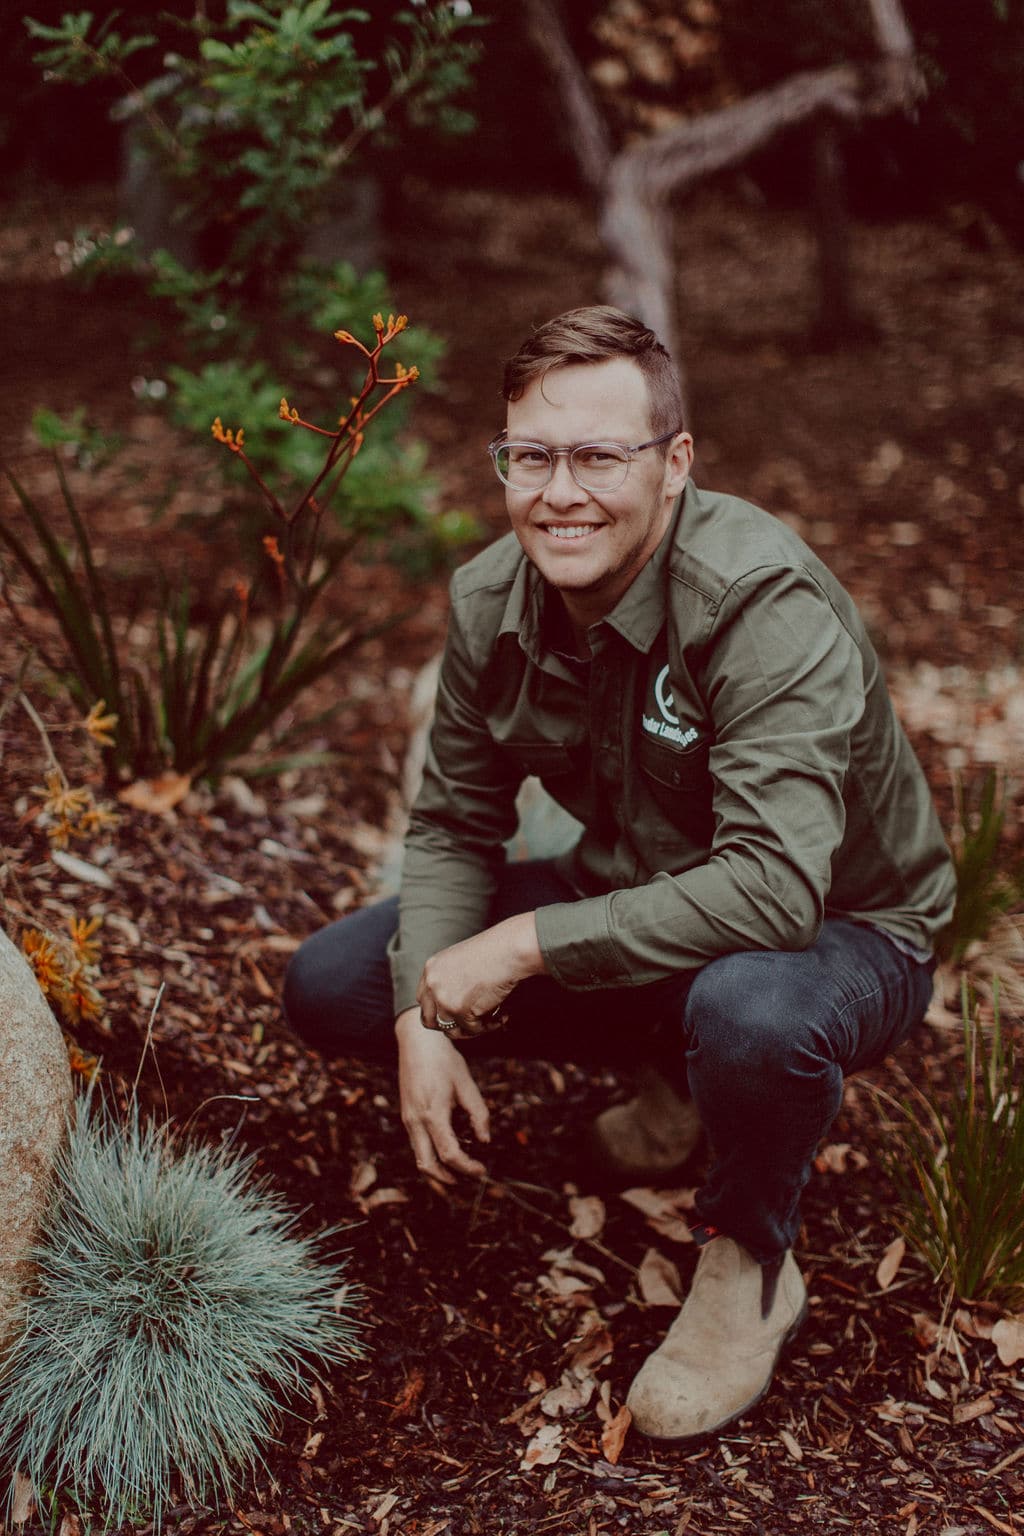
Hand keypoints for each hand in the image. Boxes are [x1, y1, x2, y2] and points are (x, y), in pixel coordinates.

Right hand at [396, 1007, 489, 1183]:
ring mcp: (408, 1120)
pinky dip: (432, 1154)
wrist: (417, 1041)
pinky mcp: (406, 1116)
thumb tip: (485, 1140)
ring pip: (419, 1158)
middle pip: (427, 1165)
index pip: (449, 1154)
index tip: (482, 1170)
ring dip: (439, 1169)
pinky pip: (417, 1145)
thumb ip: (479, 1114)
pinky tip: (449, 1148)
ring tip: (461, 1168)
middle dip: (448, 1179)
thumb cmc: (444, 1060)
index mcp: (433, 1114)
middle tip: (469, 1178)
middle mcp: (416, 1121)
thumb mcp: (467, 1084)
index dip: (467, 1168)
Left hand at [417, 912, 543, 1037]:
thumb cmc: (494, 951)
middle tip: (468, 1026)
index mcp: (431, 969)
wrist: (509, 950)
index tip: (453, 1014)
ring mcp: (444, 999)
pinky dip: (488, 1026)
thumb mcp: (461, 961)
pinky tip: (501, 1016)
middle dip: (448, 1026)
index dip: (438, 1010)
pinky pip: (472, 1029)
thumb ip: (451, 980)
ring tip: (490, 1020)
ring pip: (451, 1030)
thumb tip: (456, 1003)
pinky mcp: (460, 1011)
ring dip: (471, 1029)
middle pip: (429, 1020)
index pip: (423, 1000)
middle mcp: (433, 984)